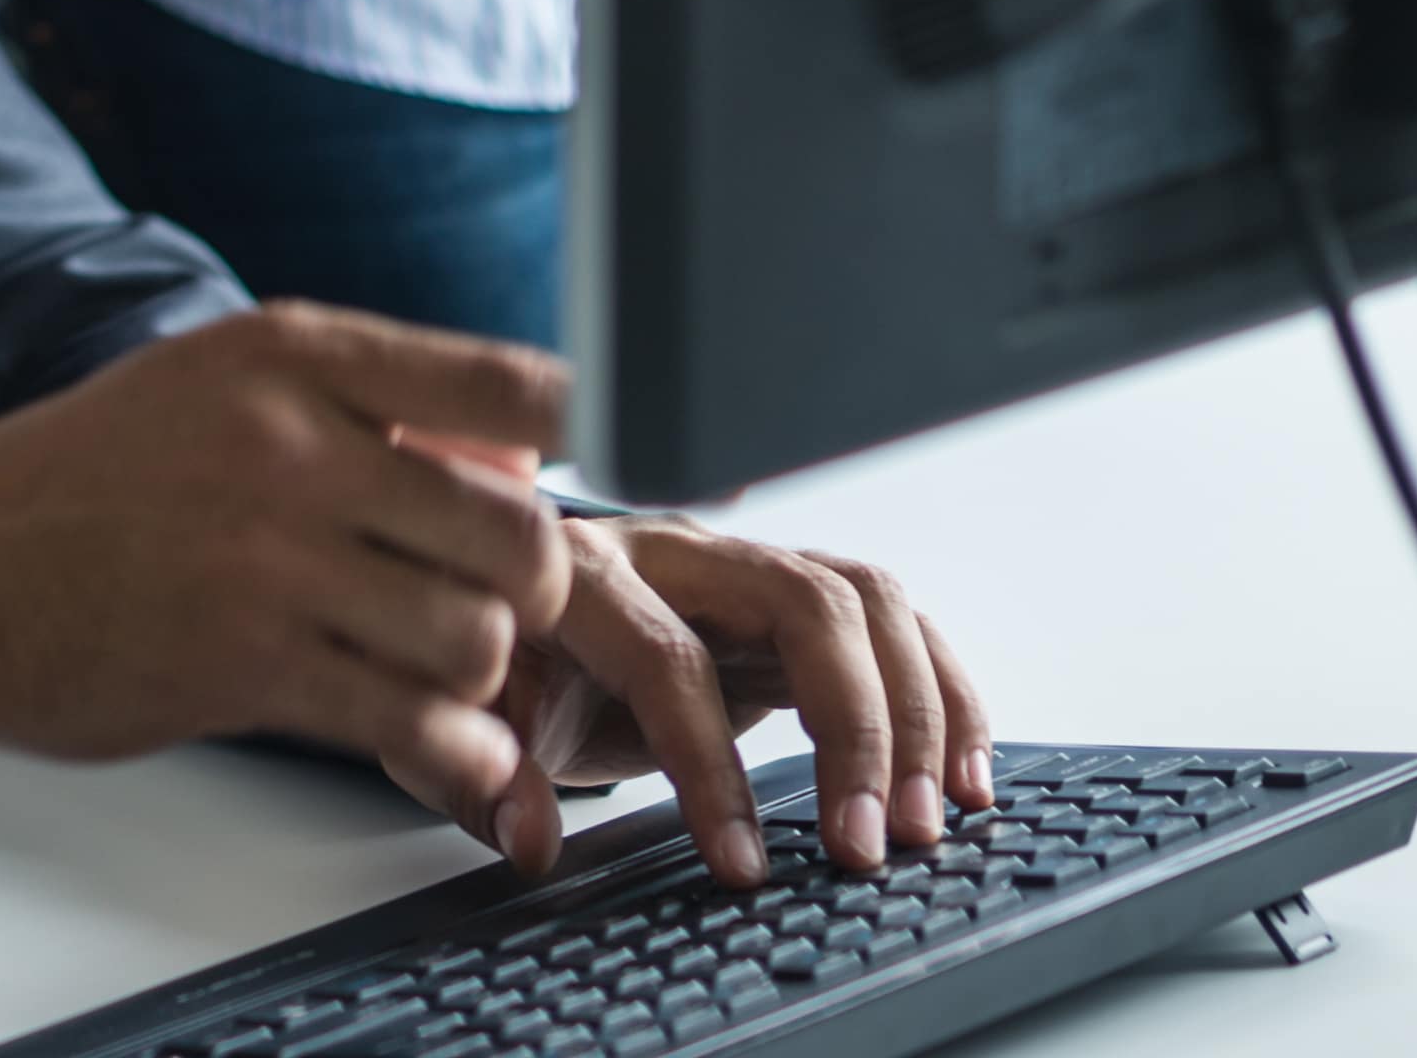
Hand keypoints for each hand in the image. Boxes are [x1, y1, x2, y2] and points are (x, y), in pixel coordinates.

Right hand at [0, 302, 581, 837]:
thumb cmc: (74, 486)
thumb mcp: (206, 386)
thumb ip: (350, 406)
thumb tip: (511, 462)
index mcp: (289, 354)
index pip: (511, 387)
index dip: (547, 455)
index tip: (517, 492)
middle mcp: (291, 443)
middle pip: (518, 534)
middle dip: (527, 590)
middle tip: (489, 607)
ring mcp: (271, 560)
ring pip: (477, 638)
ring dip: (476, 676)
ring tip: (430, 673)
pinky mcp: (247, 668)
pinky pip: (415, 722)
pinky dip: (455, 753)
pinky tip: (440, 748)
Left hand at [476, 510, 990, 887]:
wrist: (503, 600)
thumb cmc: (487, 661)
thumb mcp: (451, 716)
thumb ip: (478, 774)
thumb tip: (531, 837)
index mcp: (584, 573)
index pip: (671, 660)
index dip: (709, 768)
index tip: (740, 865)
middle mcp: (679, 551)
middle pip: (803, 603)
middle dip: (856, 728)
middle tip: (870, 844)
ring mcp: (746, 566)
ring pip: (865, 599)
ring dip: (918, 711)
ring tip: (931, 820)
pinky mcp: (793, 600)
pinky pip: (893, 624)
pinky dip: (945, 693)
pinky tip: (964, 772)